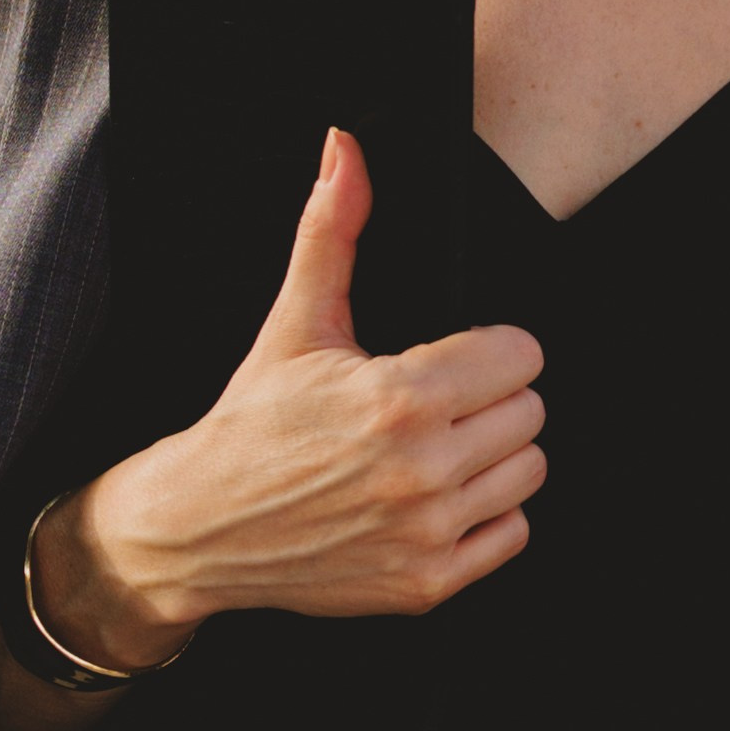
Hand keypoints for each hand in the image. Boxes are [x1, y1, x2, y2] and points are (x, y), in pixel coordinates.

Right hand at [31, 126, 545, 674]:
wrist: (199, 527)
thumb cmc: (252, 422)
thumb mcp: (296, 322)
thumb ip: (332, 230)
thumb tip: (345, 145)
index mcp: (399, 398)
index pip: (521, 355)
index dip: (487, 349)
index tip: (450, 358)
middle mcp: (421, 471)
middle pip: (530, 412)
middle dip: (488, 400)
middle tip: (434, 404)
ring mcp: (427, 534)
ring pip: (529, 471)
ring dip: (492, 456)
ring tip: (434, 449)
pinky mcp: (427, 585)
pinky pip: (513, 534)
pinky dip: (485, 516)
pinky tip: (433, 498)